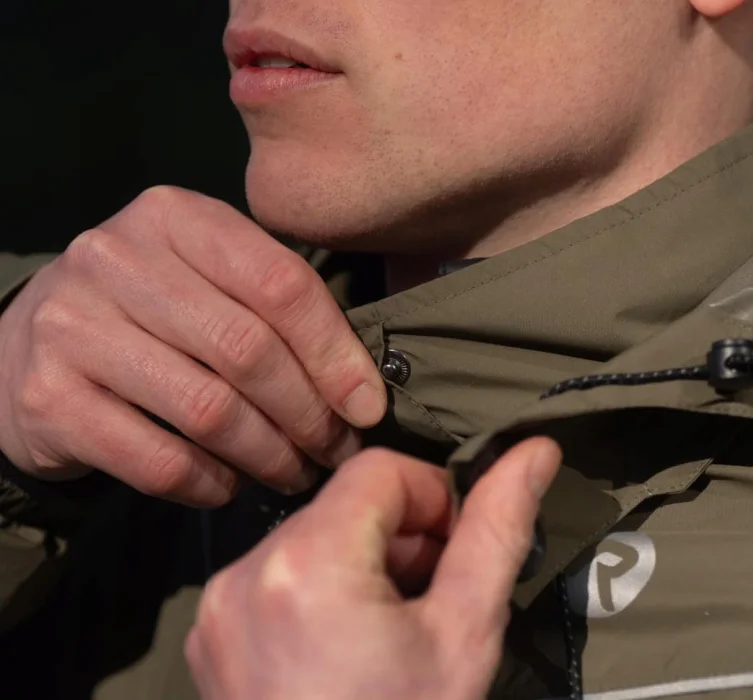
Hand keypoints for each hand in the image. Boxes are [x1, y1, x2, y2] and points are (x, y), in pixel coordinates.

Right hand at [0, 186, 384, 505]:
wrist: (23, 347)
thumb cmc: (149, 315)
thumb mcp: (208, 280)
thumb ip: (276, 307)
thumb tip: (363, 389)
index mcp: (174, 216)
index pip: (280, 283)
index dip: (336, 354)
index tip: (369, 407)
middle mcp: (115, 258)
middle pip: (247, 349)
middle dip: (309, 414)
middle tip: (335, 450)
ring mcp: (72, 326)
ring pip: (208, 410)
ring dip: (268, 456)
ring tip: (293, 472)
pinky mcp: (48, 397)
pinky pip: (158, 460)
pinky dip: (209, 484)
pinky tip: (229, 485)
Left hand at [185, 438, 560, 699]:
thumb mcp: (465, 634)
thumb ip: (498, 530)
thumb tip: (532, 454)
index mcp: (306, 566)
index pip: (383, 470)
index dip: (436, 500)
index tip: (458, 549)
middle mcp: (246, 578)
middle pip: (345, 505)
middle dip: (403, 539)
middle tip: (435, 600)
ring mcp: (221, 612)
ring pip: (313, 539)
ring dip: (366, 565)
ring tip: (396, 632)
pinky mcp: (214, 639)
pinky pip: (278, 579)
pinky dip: (324, 593)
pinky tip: (354, 647)